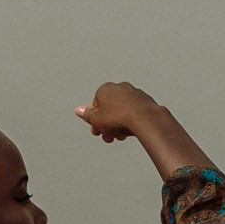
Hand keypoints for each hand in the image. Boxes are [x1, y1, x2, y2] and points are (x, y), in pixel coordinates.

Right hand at [75, 80, 216, 181]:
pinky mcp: (145, 101)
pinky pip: (134, 113)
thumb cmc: (120, 117)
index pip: (95, 105)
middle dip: (107, 125)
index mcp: (105, 88)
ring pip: (122, 112)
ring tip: (120, 136)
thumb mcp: (96, 119)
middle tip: (108, 136)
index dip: (95, 120)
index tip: (97, 130)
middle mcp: (120, 87)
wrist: (145, 118)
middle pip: (109, 109)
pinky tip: (130, 131)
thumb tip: (79, 110)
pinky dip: (131, 121)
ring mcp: (134, 93)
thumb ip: (87, 115)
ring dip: (118, 125)